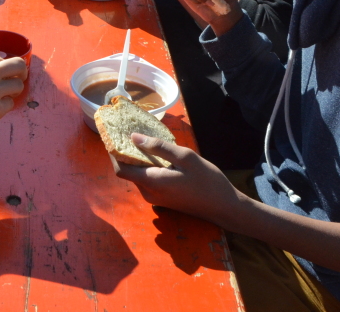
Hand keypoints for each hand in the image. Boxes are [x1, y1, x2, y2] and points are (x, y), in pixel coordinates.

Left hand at [114, 133, 242, 227]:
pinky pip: (148, 180)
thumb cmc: (207, 181)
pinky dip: (148, 167)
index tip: (116, 135)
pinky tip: (159, 155)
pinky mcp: (162, 199)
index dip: (114, 153)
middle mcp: (148, 193)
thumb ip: (158, 148)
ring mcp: (155, 198)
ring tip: (147, 140)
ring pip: (138, 176)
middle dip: (126, 153)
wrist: (224, 207)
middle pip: (128, 172)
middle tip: (133, 132)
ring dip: (138, 159)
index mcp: (152, 182)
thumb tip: (133, 138)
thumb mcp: (185, 157)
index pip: (120, 169)